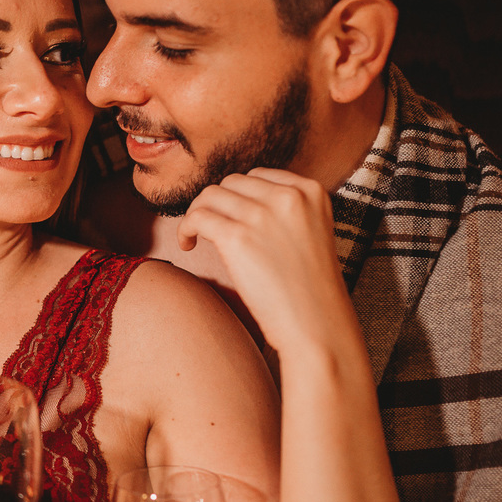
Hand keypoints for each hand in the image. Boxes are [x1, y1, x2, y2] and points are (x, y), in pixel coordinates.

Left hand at [175, 168, 354, 354]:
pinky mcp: (238, 237)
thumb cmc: (309, 291)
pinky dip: (185, 228)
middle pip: (231, 183)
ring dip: (196, 214)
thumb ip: (283, 213)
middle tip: (209, 231)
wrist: (317, 325)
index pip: (258, 176)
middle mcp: (288, 196)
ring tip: (196, 238)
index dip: (237, 197)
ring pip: (209, 196)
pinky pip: (196, 216)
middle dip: (216, 205)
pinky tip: (188, 245)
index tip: (230, 218)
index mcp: (310, 191)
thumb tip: (236, 204)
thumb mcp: (310, 234)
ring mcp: (262, 215)